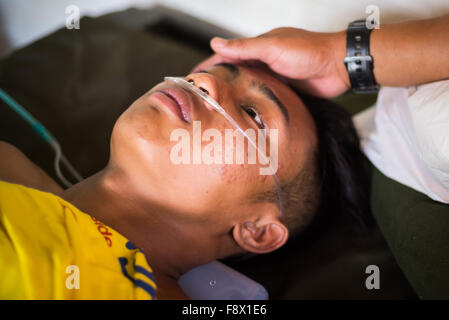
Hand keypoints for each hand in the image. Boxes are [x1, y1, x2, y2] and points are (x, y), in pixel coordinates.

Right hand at [194, 28, 349, 97]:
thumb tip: (216, 43)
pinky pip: (262, 95)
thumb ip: (245, 47)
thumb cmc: (309, 51)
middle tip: (201, 96)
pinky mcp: (283, 89)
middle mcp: (264, 61)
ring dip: (234, 94)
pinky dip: (251, 102)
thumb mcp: (272, 47)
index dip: (209, 65)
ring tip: (217, 107)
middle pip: (235, 72)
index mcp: (259, 47)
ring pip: (247, 85)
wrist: (338, 67)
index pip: (227, 55)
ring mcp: (274, 76)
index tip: (192, 76)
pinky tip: (243, 112)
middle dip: (218, 82)